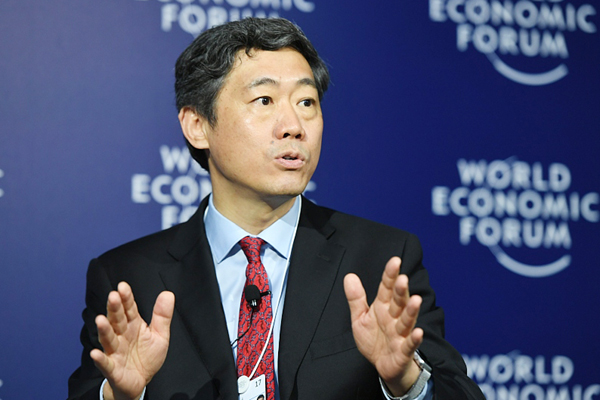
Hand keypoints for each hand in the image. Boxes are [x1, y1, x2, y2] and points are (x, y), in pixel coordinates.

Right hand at [90, 282, 174, 399]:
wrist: (141, 381)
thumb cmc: (147, 356)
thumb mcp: (160, 335)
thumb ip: (162, 316)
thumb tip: (167, 294)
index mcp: (133, 325)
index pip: (129, 309)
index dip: (126, 298)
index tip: (123, 286)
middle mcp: (121, 335)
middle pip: (117, 320)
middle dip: (114, 309)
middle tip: (113, 296)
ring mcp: (115, 351)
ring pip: (108, 339)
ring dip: (104, 330)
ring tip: (100, 319)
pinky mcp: (112, 368)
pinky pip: (105, 363)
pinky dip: (100, 359)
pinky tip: (95, 353)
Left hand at [344, 257, 422, 396]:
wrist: (383, 366)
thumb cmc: (374, 340)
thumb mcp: (360, 318)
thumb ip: (356, 298)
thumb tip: (349, 276)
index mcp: (383, 307)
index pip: (387, 288)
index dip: (390, 275)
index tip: (395, 261)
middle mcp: (394, 318)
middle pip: (398, 302)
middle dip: (401, 291)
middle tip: (402, 279)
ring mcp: (400, 334)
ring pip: (406, 320)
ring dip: (411, 311)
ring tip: (415, 300)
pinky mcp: (403, 351)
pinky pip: (409, 345)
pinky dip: (414, 339)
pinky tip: (419, 332)